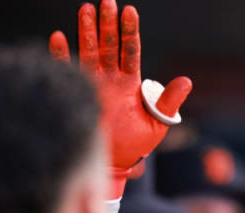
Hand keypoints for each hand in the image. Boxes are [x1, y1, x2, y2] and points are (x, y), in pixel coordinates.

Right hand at [49, 0, 191, 179]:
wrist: (113, 164)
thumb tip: (186, 81)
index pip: (130, 51)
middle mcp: (110, 80)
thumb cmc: (136, 146)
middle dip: (107, 24)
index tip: (129, 11)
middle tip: (106, 2)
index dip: (130, 31)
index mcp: (130, 84)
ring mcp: (93, 85)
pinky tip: (58, 36)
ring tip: (85, 9)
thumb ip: (169, 102)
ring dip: (86, 31)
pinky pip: (67, 71)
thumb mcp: (157, 125)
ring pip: (89, 52)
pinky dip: (61, 55)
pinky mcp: (78, 95)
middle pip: (109, 45)